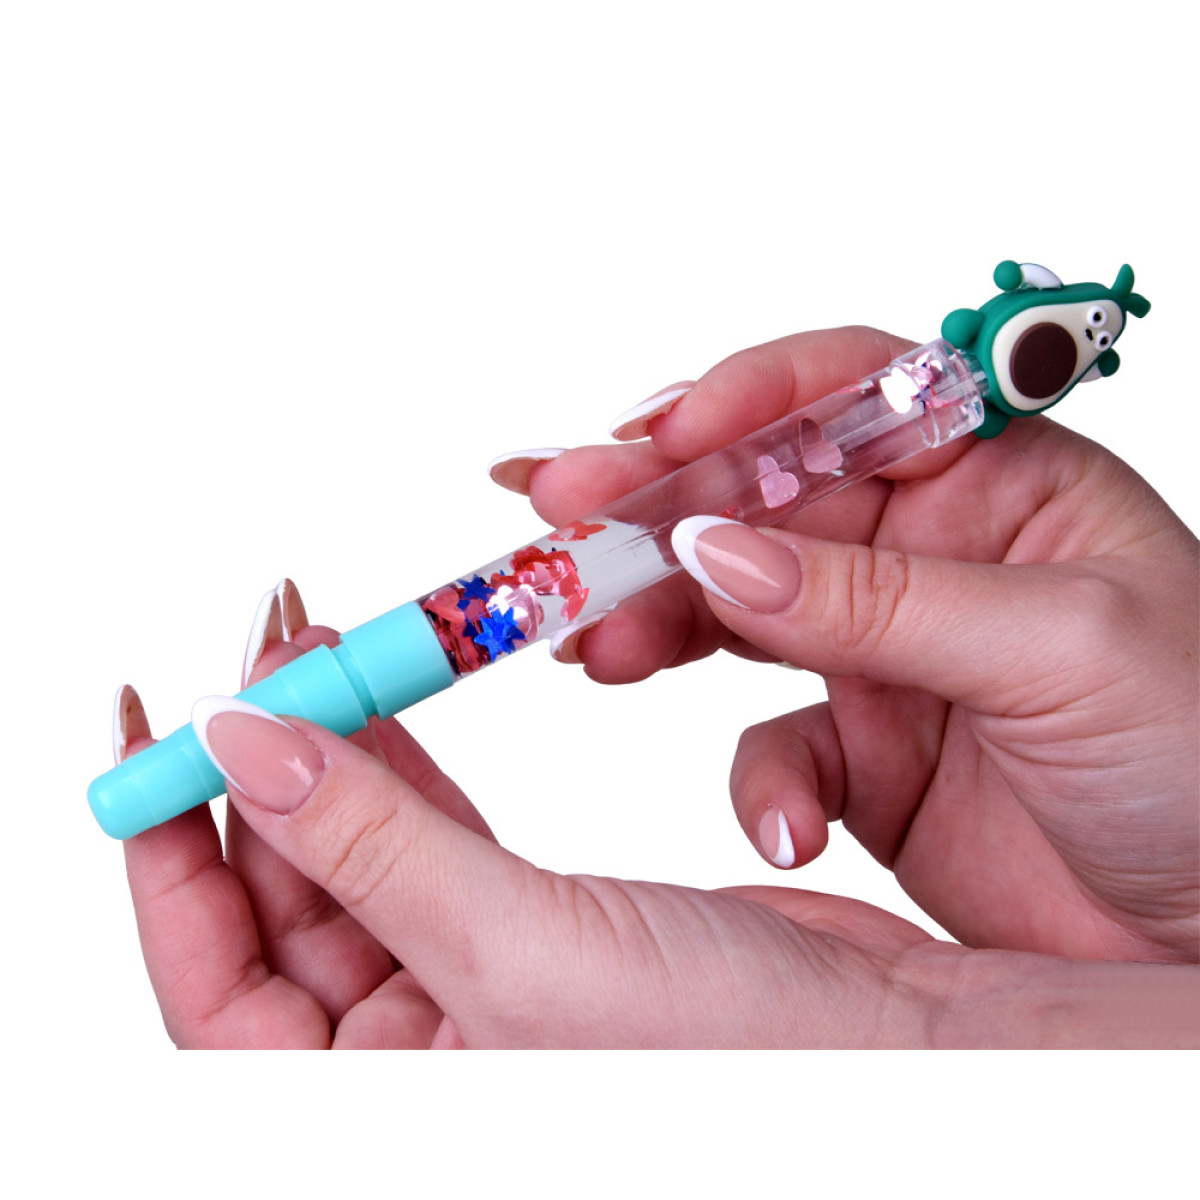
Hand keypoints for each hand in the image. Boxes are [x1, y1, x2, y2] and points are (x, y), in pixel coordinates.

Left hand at [118, 588, 941, 1047]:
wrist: (899, 1039)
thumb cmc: (733, 1058)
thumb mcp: (513, 954)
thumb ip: (368, 849)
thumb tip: (240, 748)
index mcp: (379, 1103)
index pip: (211, 985)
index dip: (166, 850)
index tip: (155, 727)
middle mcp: (410, 1052)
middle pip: (280, 896)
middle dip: (264, 767)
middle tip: (264, 646)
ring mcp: (467, 980)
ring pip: (358, 849)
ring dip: (338, 747)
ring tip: (325, 643)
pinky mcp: (531, 919)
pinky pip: (432, 832)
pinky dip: (407, 760)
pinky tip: (391, 694)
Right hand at [520, 328, 1199, 963]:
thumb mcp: (1060, 650)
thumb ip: (879, 599)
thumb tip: (716, 548)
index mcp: (999, 480)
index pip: (849, 398)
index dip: (743, 403)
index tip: (649, 438)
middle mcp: (928, 550)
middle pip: (762, 498)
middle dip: (653, 504)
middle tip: (552, 510)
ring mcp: (883, 649)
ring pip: (734, 607)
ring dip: (656, 621)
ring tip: (586, 643)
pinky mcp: (859, 749)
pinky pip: (768, 742)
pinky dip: (758, 784)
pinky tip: (786, 826)